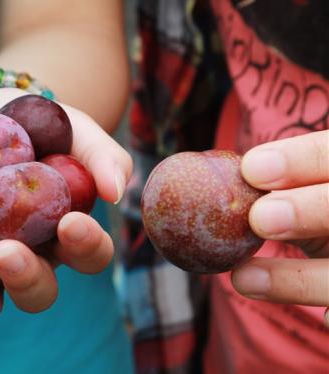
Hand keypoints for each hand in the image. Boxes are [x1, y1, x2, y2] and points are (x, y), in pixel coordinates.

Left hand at [0, 88, 132, 322]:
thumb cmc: (30, 120)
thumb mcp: (66, 124)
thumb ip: (97, 152)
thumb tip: (116, 190)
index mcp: (62, 234)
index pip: (88, 255)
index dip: (85, 246)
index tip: (71, 222)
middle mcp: (26, 259)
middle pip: (36, 291)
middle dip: (25, 277)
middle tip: (6, 252)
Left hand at [231, 130, 328, 325]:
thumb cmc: (321, 218)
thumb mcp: (308, 198)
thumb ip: (273, 193)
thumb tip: (198, 187)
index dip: (303, 159)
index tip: (251, 168)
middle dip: (311, 209)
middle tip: (259, 217)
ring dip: (301, 280)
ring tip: (243, 279)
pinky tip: (318, 317)